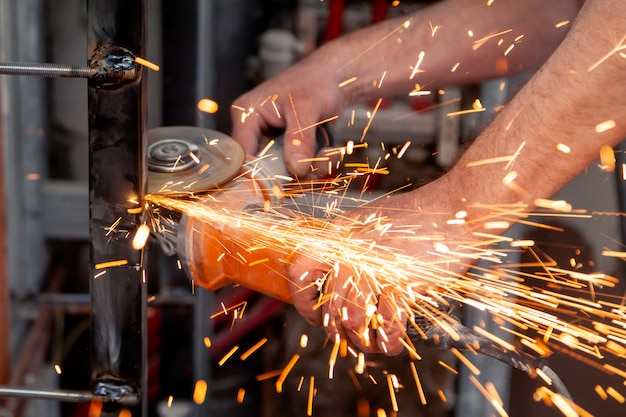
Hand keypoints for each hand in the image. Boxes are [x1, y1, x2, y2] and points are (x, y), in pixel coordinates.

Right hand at [230, 45, 346, 176]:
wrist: (335, 78)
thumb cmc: (315, 81)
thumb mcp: (306, 107)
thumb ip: (300, 138)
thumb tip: (296, 170)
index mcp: (247, 115)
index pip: (242, 153)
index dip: (258, 172)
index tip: (281, 184)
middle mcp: (256, 132)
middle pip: (264, 167)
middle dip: (292, 172)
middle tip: (315, 168)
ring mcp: (272, 142)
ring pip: (285, 171)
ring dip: (309, 169)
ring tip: (329, 154)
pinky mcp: (289, 149)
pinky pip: (300, 168)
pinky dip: (317, 164)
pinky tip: (330, 151)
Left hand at [287, 176, 477, 354]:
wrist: (454, 212)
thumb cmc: (416, 219)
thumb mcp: (369, 222)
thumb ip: (348, 248)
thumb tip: (334, 283)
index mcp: (338, 235)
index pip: (300, 271)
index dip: (303, 300)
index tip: (314, 314)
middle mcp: (350, 251)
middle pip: (328, 306)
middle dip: (336, 330)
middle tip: (348, 336)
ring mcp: (375, 268)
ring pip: (353, 320)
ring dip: (361, 340)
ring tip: (370, 341)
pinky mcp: (403, 283)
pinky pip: (387, 325)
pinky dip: (388, 341)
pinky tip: (392, 343)